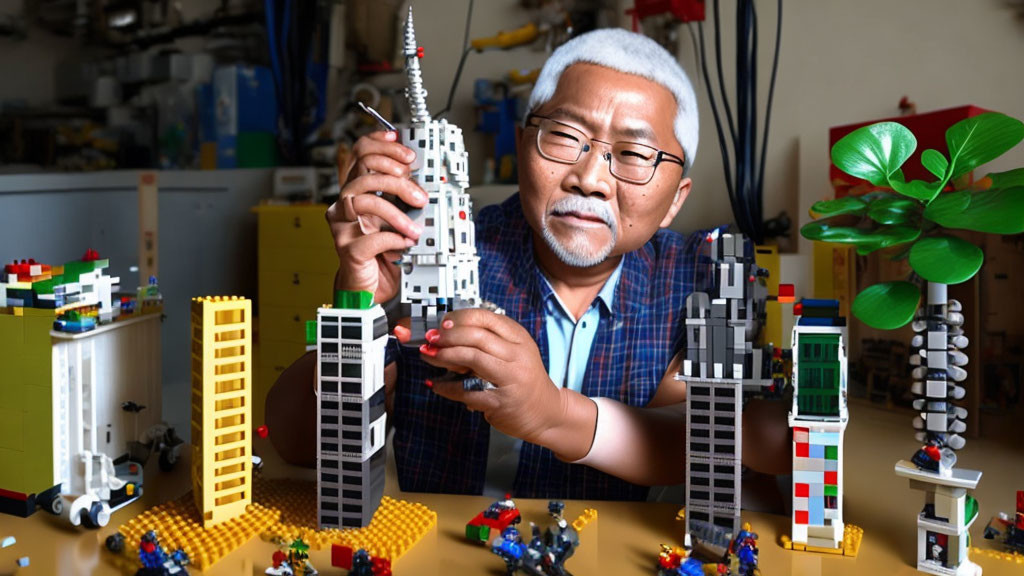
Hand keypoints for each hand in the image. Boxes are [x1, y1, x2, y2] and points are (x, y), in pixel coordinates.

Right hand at [326, 130, 427, 302]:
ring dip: (396, 213)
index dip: (381, 145)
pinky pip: (371, 237)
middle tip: (419, 197)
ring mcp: (342, 226)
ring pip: (364, 201)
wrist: (370, 287)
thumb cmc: (382, 252)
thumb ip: (401, 198)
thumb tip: (421, 180)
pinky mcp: (347, 249)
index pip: (360, 153)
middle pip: (365, 174)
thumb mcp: (395, 218)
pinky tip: (404, 244)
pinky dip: (394, 239)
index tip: (406, 153)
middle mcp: (344, 205)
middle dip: (398, 181)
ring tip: (414, 228)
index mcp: (357, 192)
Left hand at [417, 309, 565, 445]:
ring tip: (430, 356)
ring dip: (445, 356)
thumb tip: (445, 333)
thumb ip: (486, 342)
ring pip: (472, 358)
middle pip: (477, 336)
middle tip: (431, 340)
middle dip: (448, 336)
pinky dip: (446, 387)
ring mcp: (511, 378)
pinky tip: (437, 384)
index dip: (459, 318)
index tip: (442, 323)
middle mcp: (518, 355)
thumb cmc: (522, 379)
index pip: (485, 317)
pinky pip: (467, 390)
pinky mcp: (501, 401)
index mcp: (518, 337)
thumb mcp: (512, 353)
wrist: (545, 412)